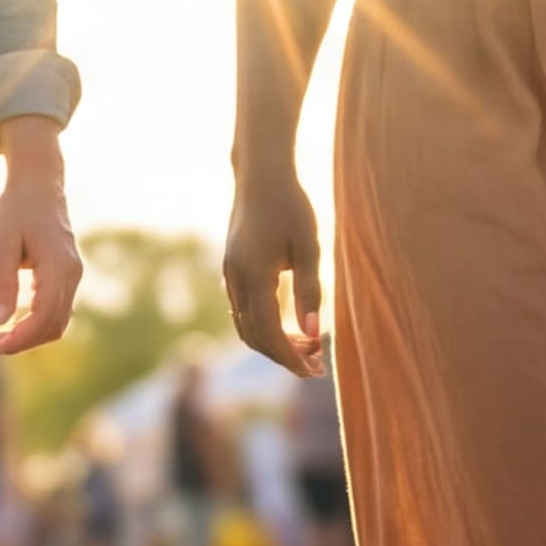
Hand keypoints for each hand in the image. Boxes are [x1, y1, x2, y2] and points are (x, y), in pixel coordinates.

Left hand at [0, 145, 80, 351]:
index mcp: (58, 268)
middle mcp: (72, 274)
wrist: (39, 182)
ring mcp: (73, 273)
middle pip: (54, 325)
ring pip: (59, 320)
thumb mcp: (2, 243)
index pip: (44, 318)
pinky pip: (59, 307)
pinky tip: (16, 321)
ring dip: (33, 334)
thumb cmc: (17, 208)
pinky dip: (39, 321)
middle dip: (25, 342)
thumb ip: (3, 282)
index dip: (20, 339)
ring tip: (2, 337)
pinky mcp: (68, 272)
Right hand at [222, 162, 328, 377]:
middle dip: (284, 356)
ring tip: (307, 347)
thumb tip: (312, 333)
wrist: (260, 174)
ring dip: (273, 343)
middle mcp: (236, 279)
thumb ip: (310, 291)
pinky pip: (243, 311)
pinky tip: (289, 326)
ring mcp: (230, 274)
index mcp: (254, 275)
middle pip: (254, 336)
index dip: (290, 357)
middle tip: (316, 366)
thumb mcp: (309, 247)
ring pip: (246, 326)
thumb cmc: (291, 205)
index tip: (314, 372)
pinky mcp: (232, 269)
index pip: (269, 332)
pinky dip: (264, 326)